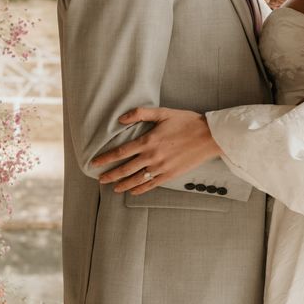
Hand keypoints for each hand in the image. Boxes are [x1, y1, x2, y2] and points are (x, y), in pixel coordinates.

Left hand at [92, 107, 221, 194]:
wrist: (209, 136)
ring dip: (122, 184)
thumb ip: (141, 114)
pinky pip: (150, 185)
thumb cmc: (187, 122)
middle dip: (110, 175)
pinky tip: (132, 191)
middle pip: (125, 169)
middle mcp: (152, 156)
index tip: (95, 163)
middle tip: (100, 179)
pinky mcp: (170, 175)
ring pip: (136, 179)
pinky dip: (139, 189)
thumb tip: (121, 119)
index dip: (106, 158)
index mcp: (149, 140)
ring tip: (113, 188)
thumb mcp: (164, 113)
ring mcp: (161, 167)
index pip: (121, 152)